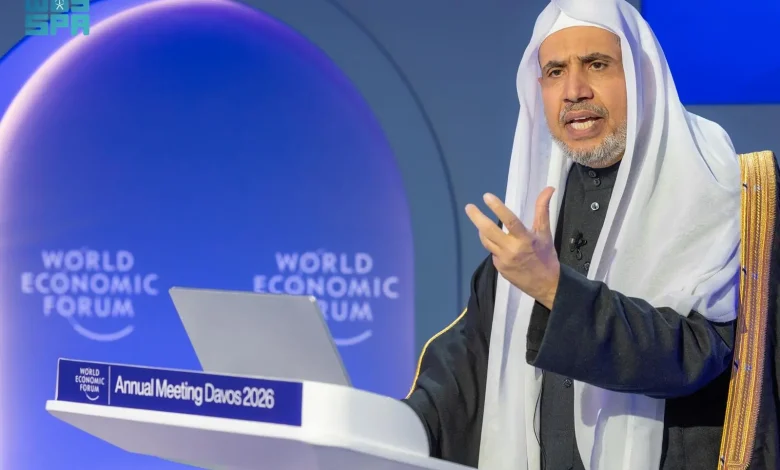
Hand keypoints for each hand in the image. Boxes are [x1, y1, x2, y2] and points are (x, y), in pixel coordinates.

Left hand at [465, 188, 559, 308]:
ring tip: (480, 222)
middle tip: (468, 207)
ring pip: (486, 241)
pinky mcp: (499, 268)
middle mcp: (511, 249)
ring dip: (482, 230)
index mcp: (525, 239)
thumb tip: (549, 188)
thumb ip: (542, 210)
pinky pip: (492, 252)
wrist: (546, 285)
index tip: (486, 196)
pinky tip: (499, 244)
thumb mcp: (545, 233)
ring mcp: (503, 260)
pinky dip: (493, 245)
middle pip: (489, 231)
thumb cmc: (546, 256)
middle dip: (477, 218)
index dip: (497, 207)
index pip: (510, 220)